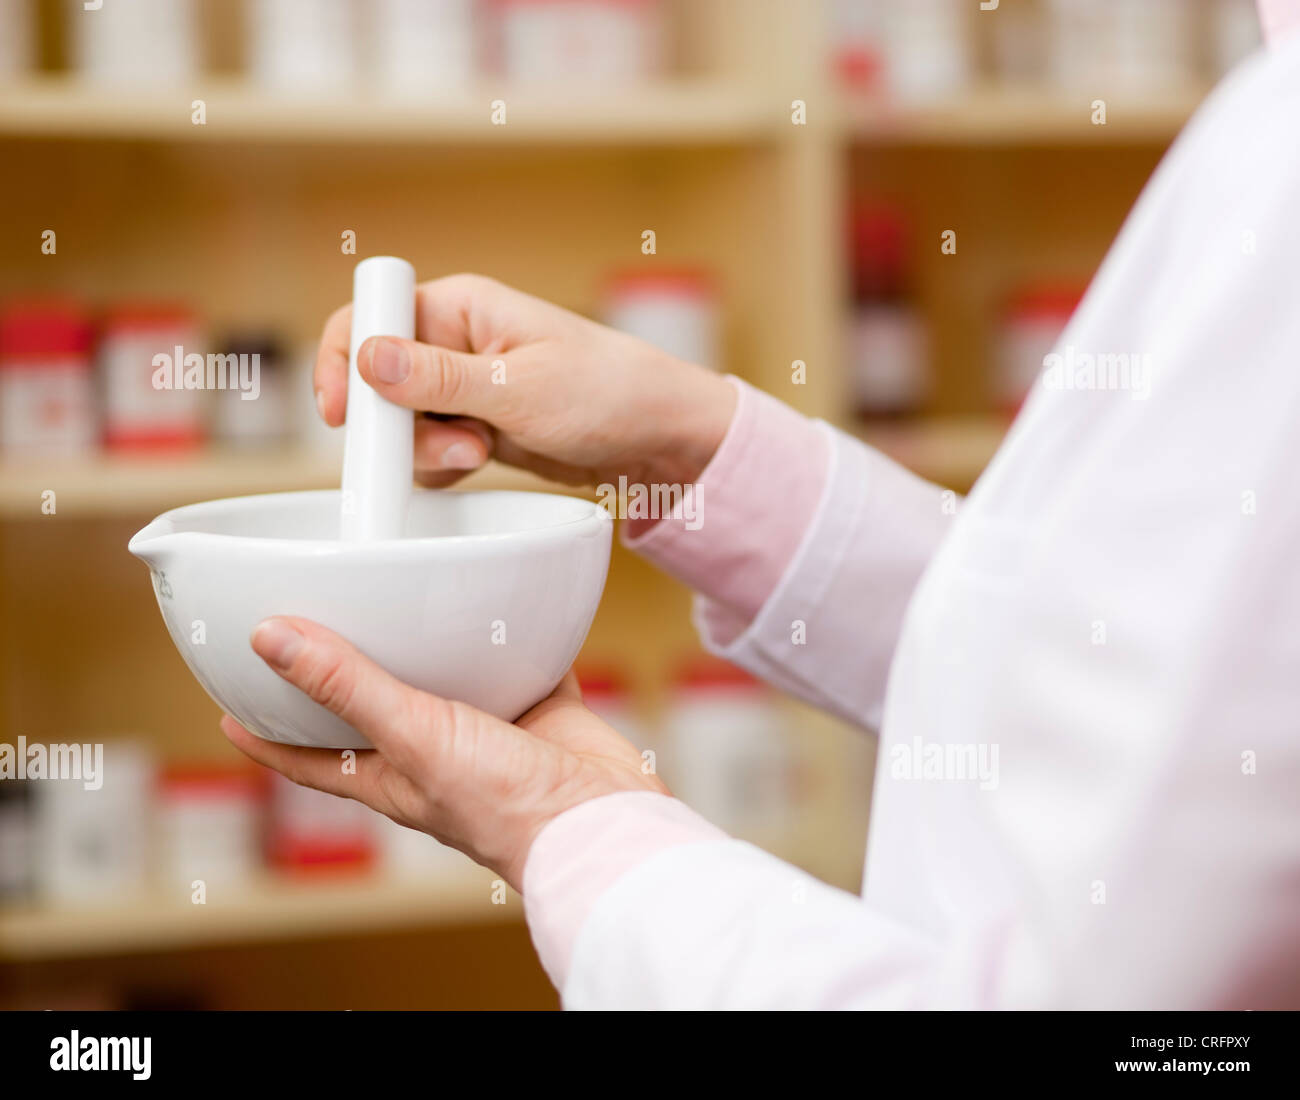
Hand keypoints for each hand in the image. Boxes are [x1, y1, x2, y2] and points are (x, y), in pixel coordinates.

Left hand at [221, 617, 667, 889]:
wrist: (599, 818)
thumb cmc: (503, 805)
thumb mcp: (412, 737)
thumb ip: (348, 684)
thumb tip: (269, 638)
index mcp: (390, 773)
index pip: (308, 755)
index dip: (266, 734)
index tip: (231, 708)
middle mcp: (433, 752)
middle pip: (373, 709)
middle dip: (345, 675)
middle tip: (315, 628)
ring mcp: (487, 729)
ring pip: (445, 679)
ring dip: (426, 646)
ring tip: (401, 598)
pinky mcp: (538, 707)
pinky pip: (516, 662)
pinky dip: (506, 633)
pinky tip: (501, 603)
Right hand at [314, 273, 736, 489]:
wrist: (662, 437)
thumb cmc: (608, 391)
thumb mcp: (520, 387)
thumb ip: (438, 378)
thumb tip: (366, 356)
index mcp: (459, 306)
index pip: (370, 317)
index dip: (345, 361)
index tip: (344, 415)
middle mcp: (453, 341)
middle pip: (376, 381)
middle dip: (398, 424)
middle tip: (450, 444)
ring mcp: (463, 387)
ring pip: (401, 424)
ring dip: (427, 451)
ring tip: (480, 453)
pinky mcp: (476, 426)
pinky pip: (429, 450)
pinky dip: (441, 467)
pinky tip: (477, 466)